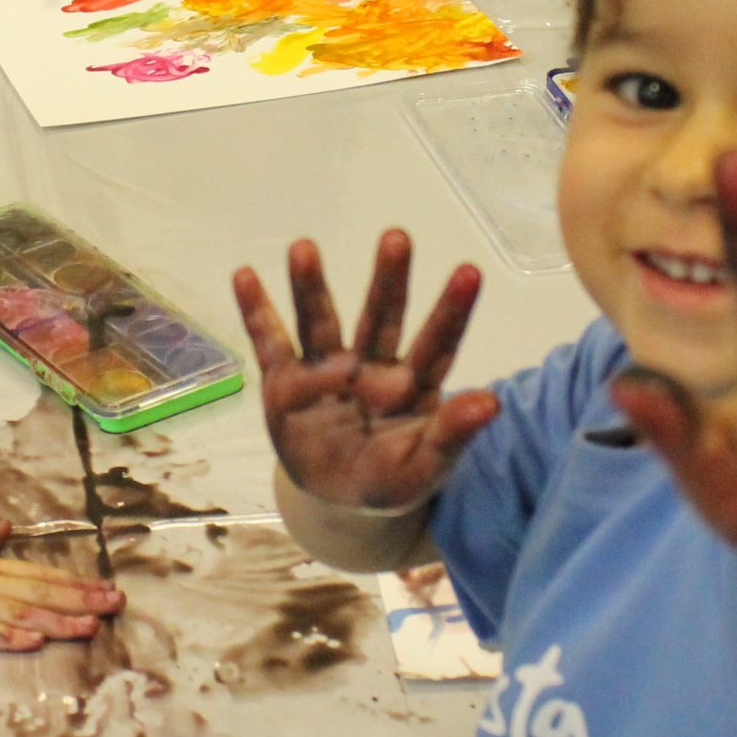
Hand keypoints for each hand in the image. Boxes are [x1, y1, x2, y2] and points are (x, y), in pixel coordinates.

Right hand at [0, 520, 124, 650]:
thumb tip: (7, 528)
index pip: (38, 574)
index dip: (74, 582)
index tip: (106, 588)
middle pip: (37, 593)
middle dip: (79, 601)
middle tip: (116, 605)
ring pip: (16, 614)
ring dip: (54, 622)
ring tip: (88, 629)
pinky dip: (7, 638)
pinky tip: (32, 643)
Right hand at [234, 229, 496, 510]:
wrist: (340, 500)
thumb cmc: (392, 477)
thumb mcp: (427, 466)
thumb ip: (453, 434)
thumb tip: (493, 402)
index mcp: (412, 383)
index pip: (437, 342)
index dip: (452, 310)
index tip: (470, 272)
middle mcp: (370, 364)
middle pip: (380, 316)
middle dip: (388, 279)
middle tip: (397, 237)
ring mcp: (325, 369)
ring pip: (320, 320)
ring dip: (311, 286)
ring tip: (303, 247)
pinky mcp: (285, 382)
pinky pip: (270, 343)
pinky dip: (257, 312)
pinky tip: (244, 276)